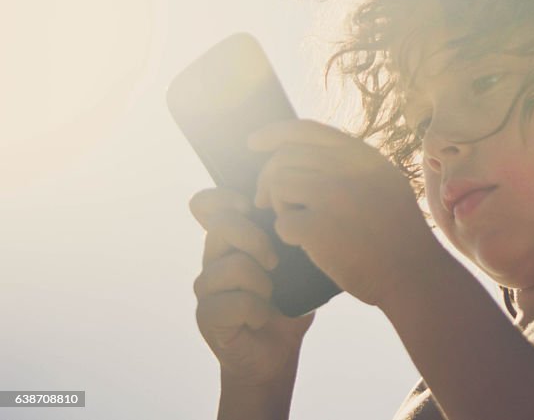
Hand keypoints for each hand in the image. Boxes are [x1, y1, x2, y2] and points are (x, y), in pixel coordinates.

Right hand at [190, 187, 314, 386]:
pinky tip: (259, 320)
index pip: (207, 205)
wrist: (275, 354)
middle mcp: (212, 259)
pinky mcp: (206, 315)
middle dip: (256, 238)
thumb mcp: (297, 268)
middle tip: (274, 262)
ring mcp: (206, 288)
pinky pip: (235, 302)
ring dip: (262, 284)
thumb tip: (309, 216)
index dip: (222, 198)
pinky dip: (256, 312)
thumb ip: (294, 241)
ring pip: (233, 266)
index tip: (250, 206)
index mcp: (231, 241)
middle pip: (222, 225)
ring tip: (269, 299)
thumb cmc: (288, 305)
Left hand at [248, 119, 442, 306]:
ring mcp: (333, 196)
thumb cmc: (395, 234)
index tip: (254, 142)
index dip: (275, 133)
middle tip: (265, 201)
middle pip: (285, 158)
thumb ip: (351, 165)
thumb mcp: (384, 183)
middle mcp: (348, 168)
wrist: (414, 275)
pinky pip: (282, 222)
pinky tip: (307, 244)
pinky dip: (288, 235)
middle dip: (268, 179)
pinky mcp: (319, 228)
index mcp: (364, 156)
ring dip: (280, 206)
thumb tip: (297, 152)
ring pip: (279, 185)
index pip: (307, 130)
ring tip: (298, 224)